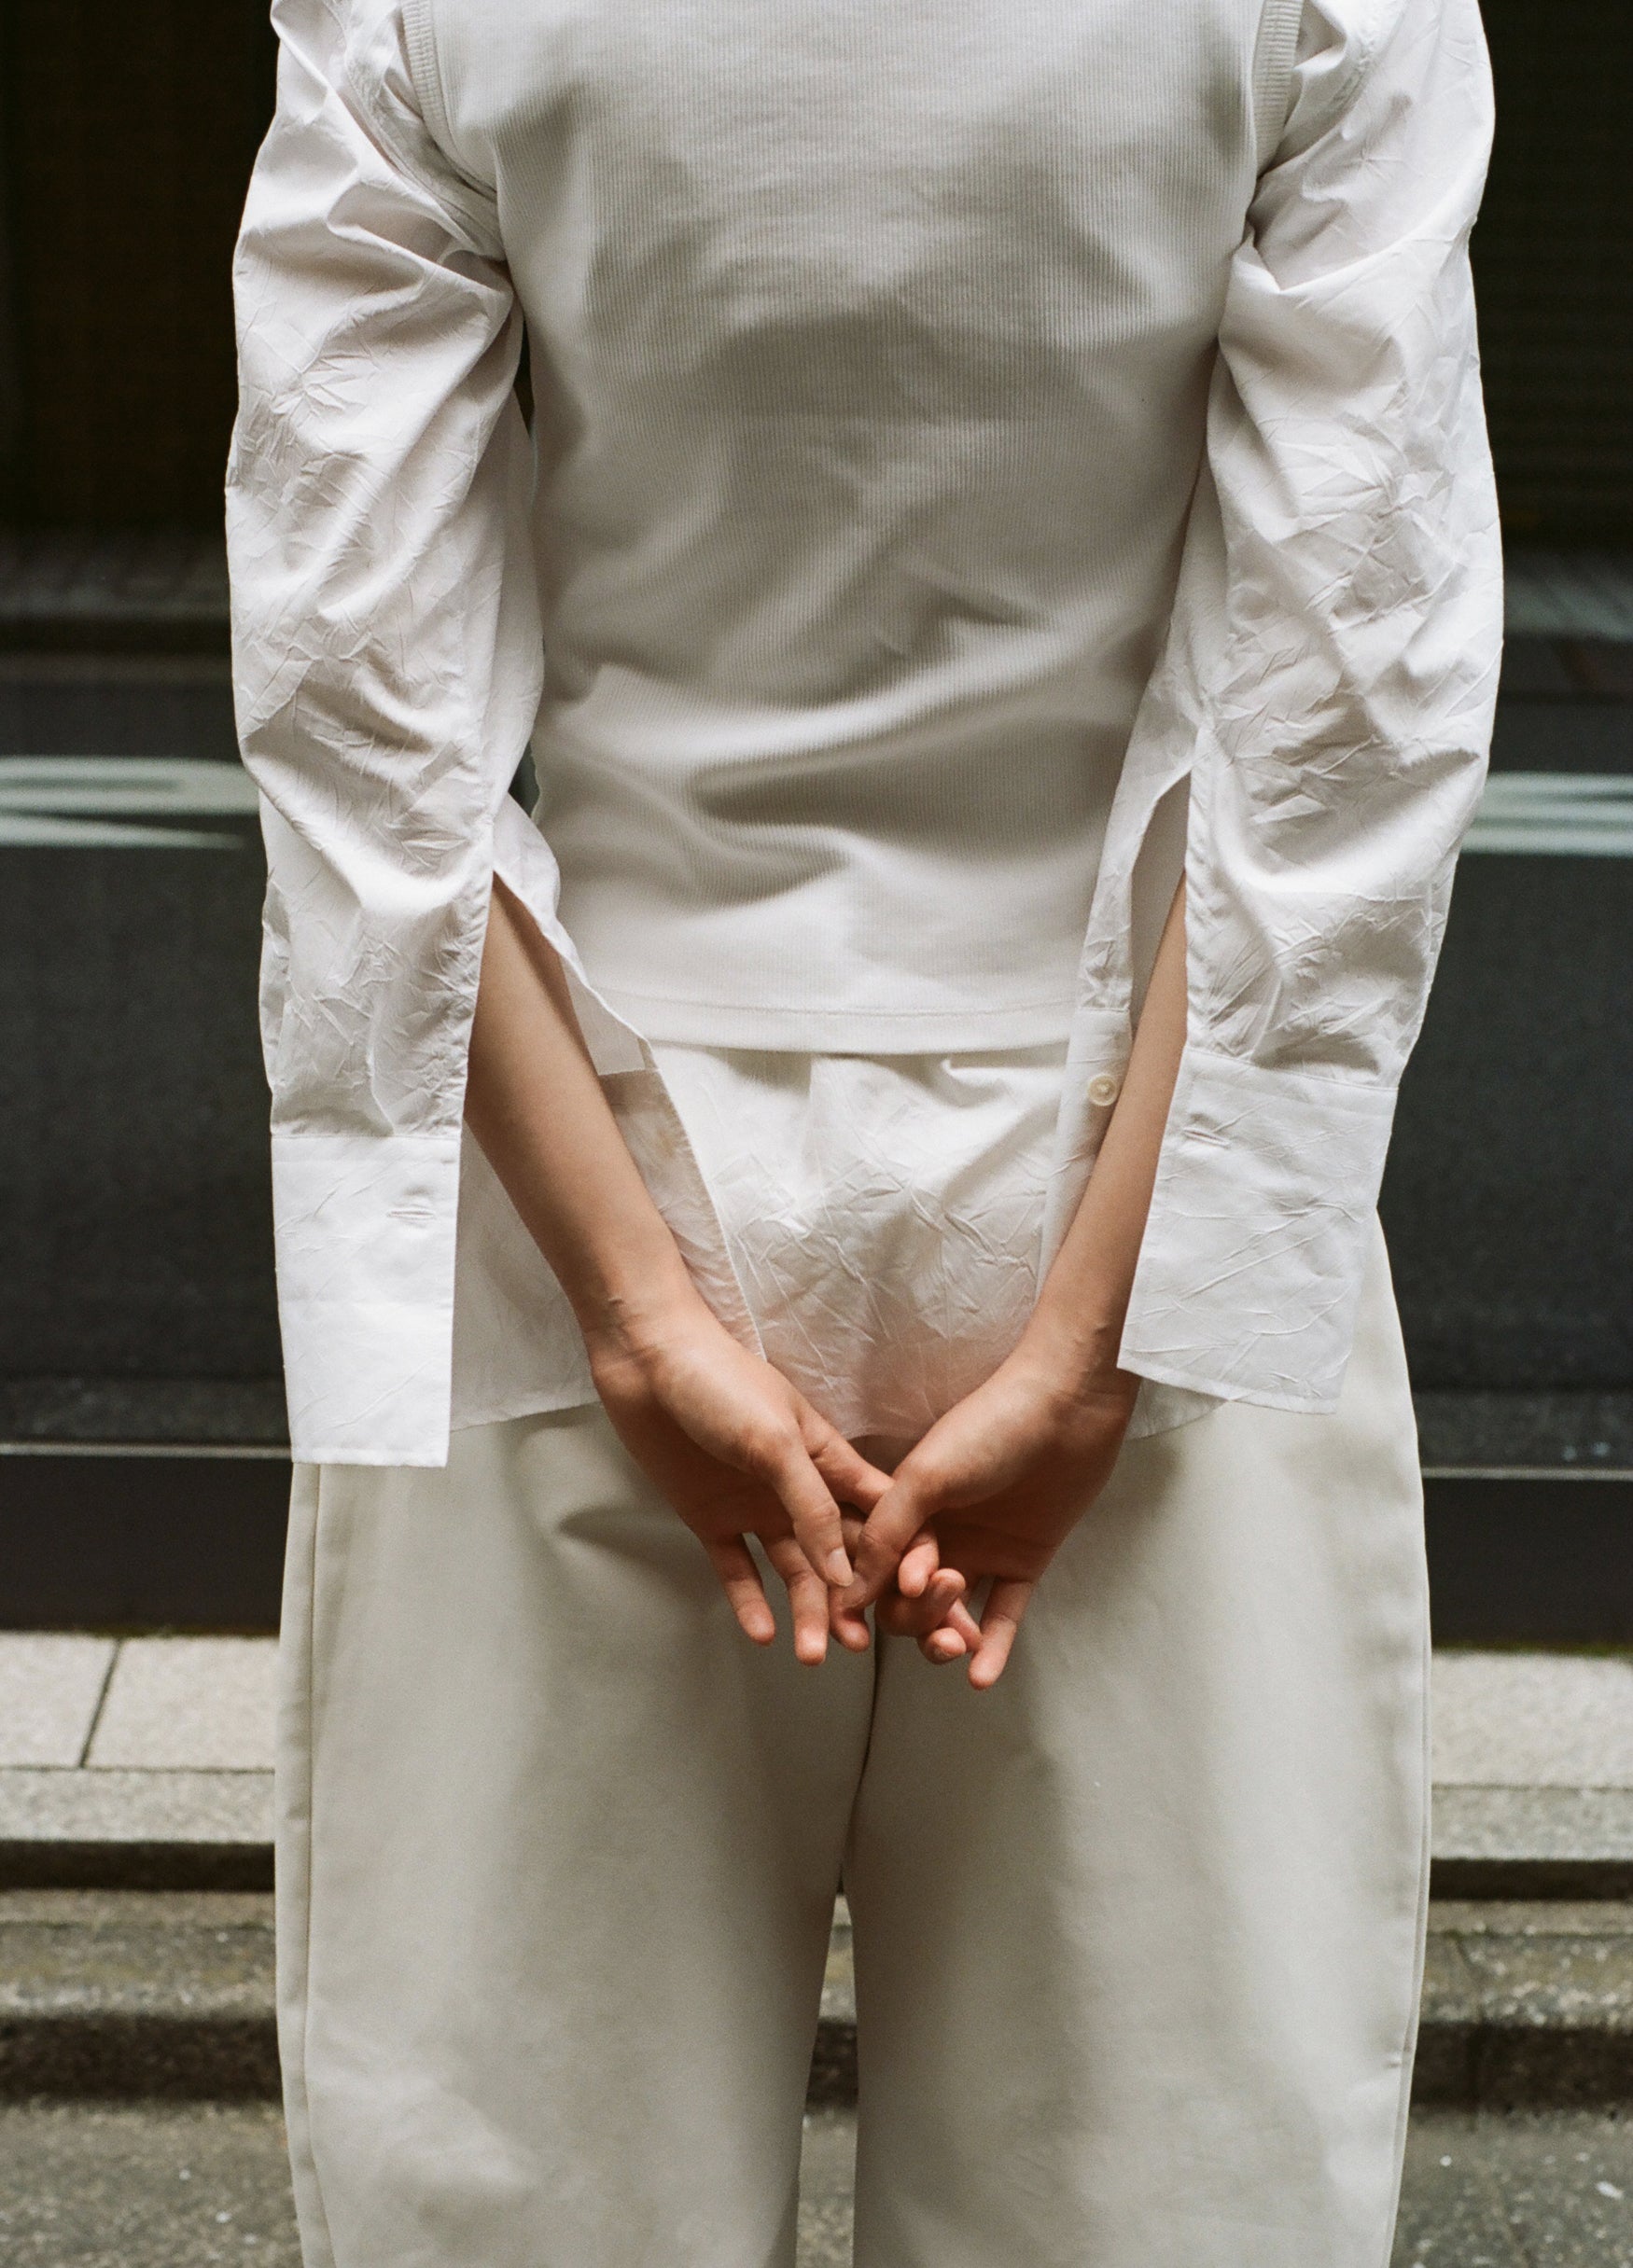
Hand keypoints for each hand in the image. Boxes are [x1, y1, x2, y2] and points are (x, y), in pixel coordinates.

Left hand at [584, 1287, 891, 1663]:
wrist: (647, 1363)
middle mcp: (799, 1490)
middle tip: (864, 1647)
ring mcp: (756, 1505)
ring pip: (793, 1569)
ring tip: (814, 1654)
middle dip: (857, 1601)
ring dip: (806, 1611)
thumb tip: (847, 1574)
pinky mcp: (712, 1517)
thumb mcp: (778, 1443)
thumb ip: (813, 1507)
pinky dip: (750, 1601)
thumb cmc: (723, 1383)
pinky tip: (764, 1632)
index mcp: (830, 1460)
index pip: (881, 1515)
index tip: (922, 1603)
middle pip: (841, 1554)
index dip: (905, 1557)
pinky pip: (737, 1569)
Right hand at [842, 1333, 1137, 1686]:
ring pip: (952, 1613)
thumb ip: (886, 1534)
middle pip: (909, 1599)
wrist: (1067, 1409)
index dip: (866, 1597)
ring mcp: (982, 1549)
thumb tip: (850, 1592)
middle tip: (935, 1603)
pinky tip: (980, 1677)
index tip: (854, 1627)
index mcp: (906, 1509)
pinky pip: (1003, 1613)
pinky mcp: (1024, 1561)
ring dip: (947, 1636)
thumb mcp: (925, 1477)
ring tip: (956, 1647)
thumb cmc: (989, 1428)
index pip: (873, 1568)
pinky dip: (992, 1648)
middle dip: (914, 1615)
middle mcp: (939, 1533)